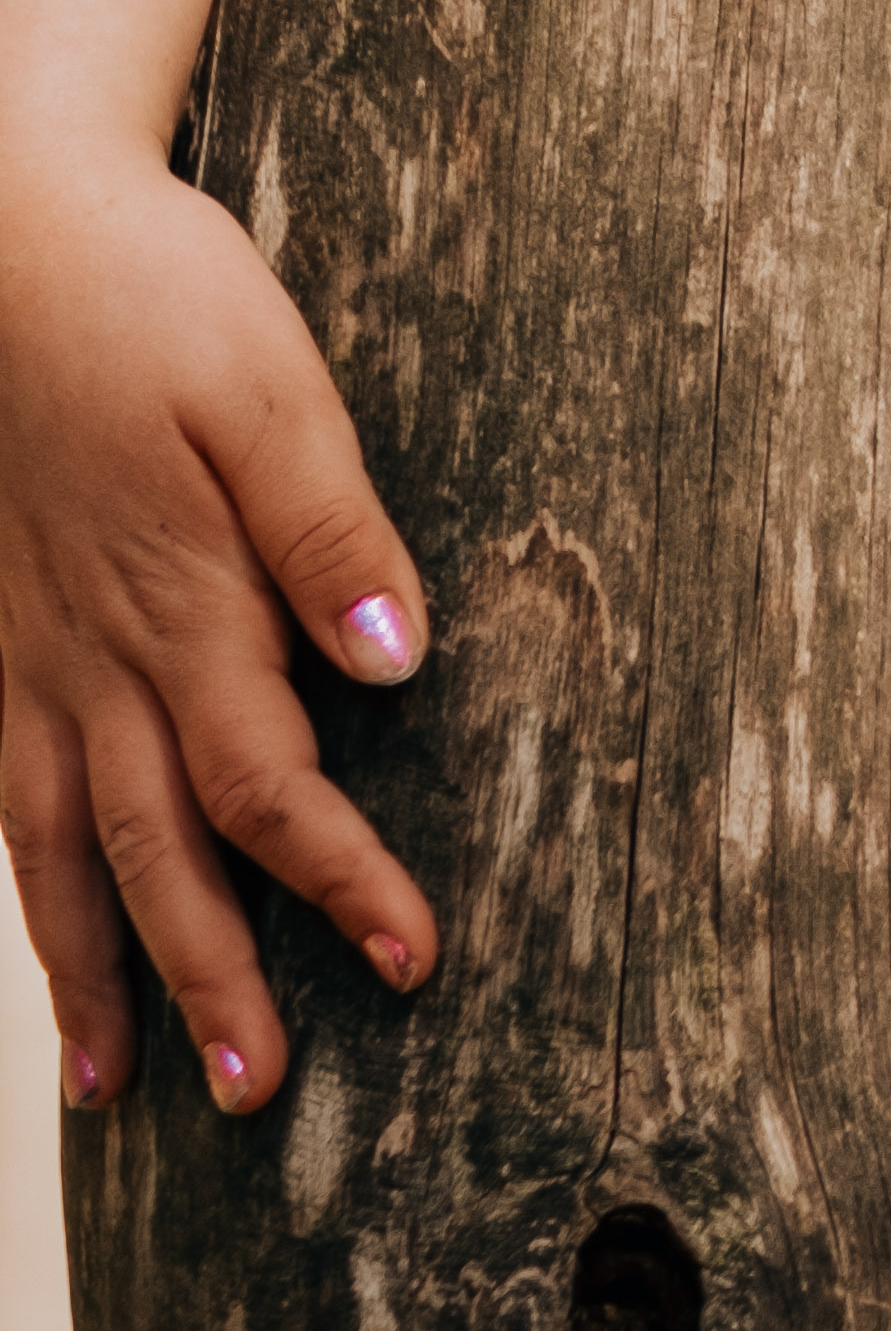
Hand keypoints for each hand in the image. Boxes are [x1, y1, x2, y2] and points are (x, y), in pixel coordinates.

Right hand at [0, 143, 435, 1115]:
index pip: (271, 787)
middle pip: (157, 853)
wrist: (3, 234)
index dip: (337, 882)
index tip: (408, 961)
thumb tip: (395, 660)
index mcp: (184, 605)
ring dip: (92, 968)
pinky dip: (20, 885)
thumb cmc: (152, 293)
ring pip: (56, 851)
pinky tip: (37, 931)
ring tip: (116, 1083)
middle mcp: (94, 658)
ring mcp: (24, 654)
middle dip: (210, 979)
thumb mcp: (266, 385)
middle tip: (254, 1096)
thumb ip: (329, 527)